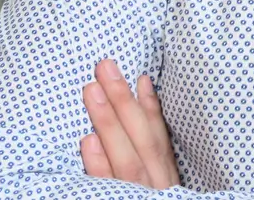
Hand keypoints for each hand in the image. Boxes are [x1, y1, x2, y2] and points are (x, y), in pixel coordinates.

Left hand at [79, 58, 180, 186]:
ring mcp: (137, 194)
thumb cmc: (148, 199)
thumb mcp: (158, 175)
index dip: (151, 105)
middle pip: (143, 140)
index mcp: (165, 173)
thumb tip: (144, 85)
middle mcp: (156, 183)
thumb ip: (152, 140)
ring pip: (127, 159)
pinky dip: (99, 164)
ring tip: (91, 90)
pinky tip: (88, 140)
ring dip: (109, 122)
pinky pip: (109, 186)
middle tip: (104, 68)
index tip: (140, 76)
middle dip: (124, 101)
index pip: (160, 136)